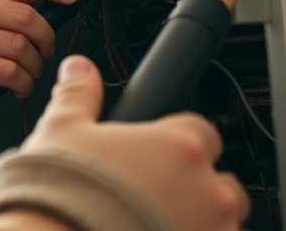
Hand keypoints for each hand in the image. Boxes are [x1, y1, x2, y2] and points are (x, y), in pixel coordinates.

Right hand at [19, 56, 249, 230]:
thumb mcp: (62, 129)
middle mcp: (208, 190)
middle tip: (155, 196)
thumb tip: (80, 70)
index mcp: (179, 146)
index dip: (176, 141)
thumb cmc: (65, 193)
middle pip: (222, 182)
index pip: (201, 130)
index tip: (156, 154)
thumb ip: (79, 95)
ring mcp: (214, 230)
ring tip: (153, 225)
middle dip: (196, 187)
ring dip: (198, 223)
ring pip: (222, 222)